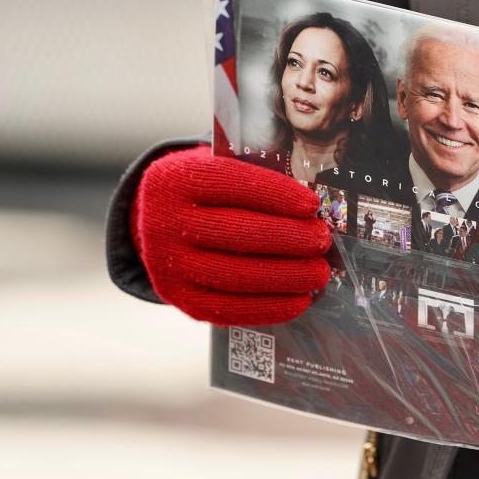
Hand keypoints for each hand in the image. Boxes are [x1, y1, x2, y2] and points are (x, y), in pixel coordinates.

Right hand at [131, 146, 331, 324]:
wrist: (157, 223)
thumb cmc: (207, 194)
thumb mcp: (219, 170)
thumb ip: (256, 180)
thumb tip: (311, 207)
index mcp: (177, 179)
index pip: (231, 183)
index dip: (276, 195)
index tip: (311, 205)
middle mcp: (164, 221)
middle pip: (236, 232)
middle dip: (288, 238)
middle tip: (321, 241)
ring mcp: (168, 264)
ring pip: (235, 274)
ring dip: (286, 275)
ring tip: (318, 272)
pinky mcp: (178, 298)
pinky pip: (228, 308)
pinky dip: (269, 307)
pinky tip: (300, 301)